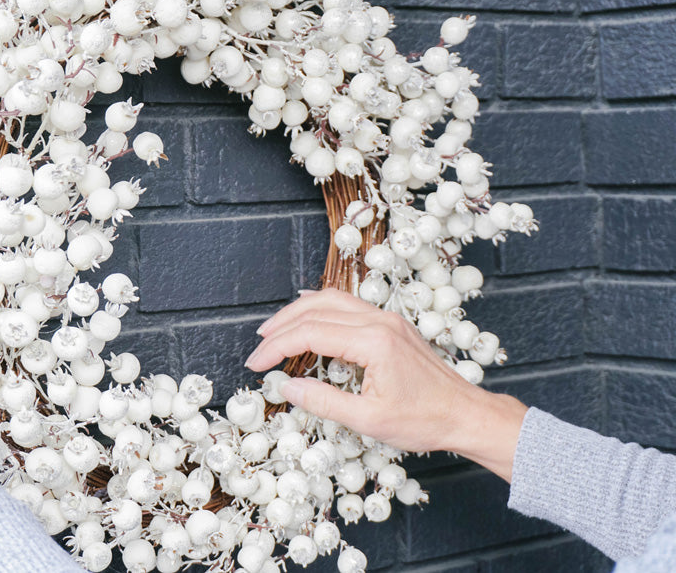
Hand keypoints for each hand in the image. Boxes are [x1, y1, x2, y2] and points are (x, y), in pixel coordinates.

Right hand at [246, 288, 526, 481]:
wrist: (466, 414)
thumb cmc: (424, 421)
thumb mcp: (369, 420)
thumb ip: (323, 402)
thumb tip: (286, 388)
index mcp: (373, 342)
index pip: (310, 334)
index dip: (277, 348)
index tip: (255, 365)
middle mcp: (379, 321)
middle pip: (316, 309)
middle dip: (281, 327)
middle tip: (258, 348)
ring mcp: (387, 319)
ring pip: (331, 300)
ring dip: (298, 313)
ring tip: (274, 331)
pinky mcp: (391, 325)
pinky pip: (348, 306)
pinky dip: (320, 310)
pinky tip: (308, 318)